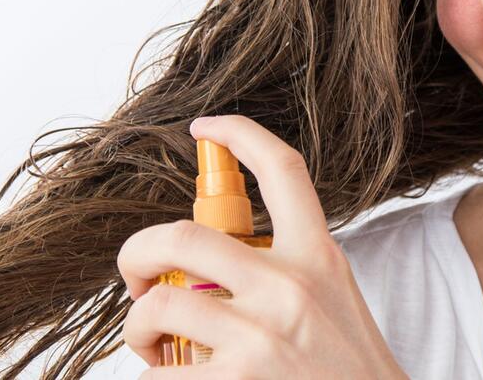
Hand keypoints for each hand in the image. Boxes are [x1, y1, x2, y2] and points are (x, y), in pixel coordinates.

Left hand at [118, 115, 407, 378]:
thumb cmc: (348, 369)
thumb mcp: (333, 298)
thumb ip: (287, 269)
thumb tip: (216, 259)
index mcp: (317, 256)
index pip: (282, 170)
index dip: (238, 134)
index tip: (205, 128)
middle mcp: (290, 286)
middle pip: (183, 235)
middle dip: (136, 251)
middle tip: (134, 275)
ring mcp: (262, 336)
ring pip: (160, 304)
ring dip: (137, 327)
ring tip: (150, 342)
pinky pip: (158, 376)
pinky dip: (148, 378)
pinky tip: (162, 378)